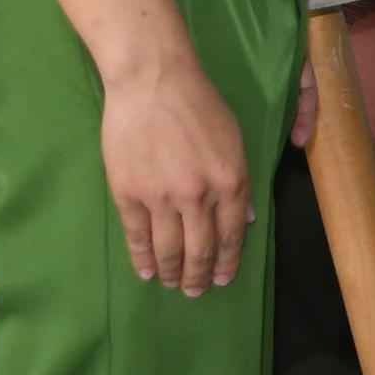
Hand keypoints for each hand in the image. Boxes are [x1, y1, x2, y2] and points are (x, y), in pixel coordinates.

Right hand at [101, 52, 249, 295]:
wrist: (153, 82)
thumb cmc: (199, 105)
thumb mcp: (234, 141)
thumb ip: (239, 183)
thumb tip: (245, 221)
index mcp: (231, 181)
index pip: (232, 235)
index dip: (227, 262)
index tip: (224, 279)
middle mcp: (199, 195)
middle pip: (201, 249)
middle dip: (200, 276)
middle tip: (197, 291)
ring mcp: (162, 197)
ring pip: (170, 249)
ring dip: (173, 273)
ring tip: (173, 285)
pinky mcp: (129, 194)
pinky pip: (138, 237)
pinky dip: (143, 259)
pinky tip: (147, 272)